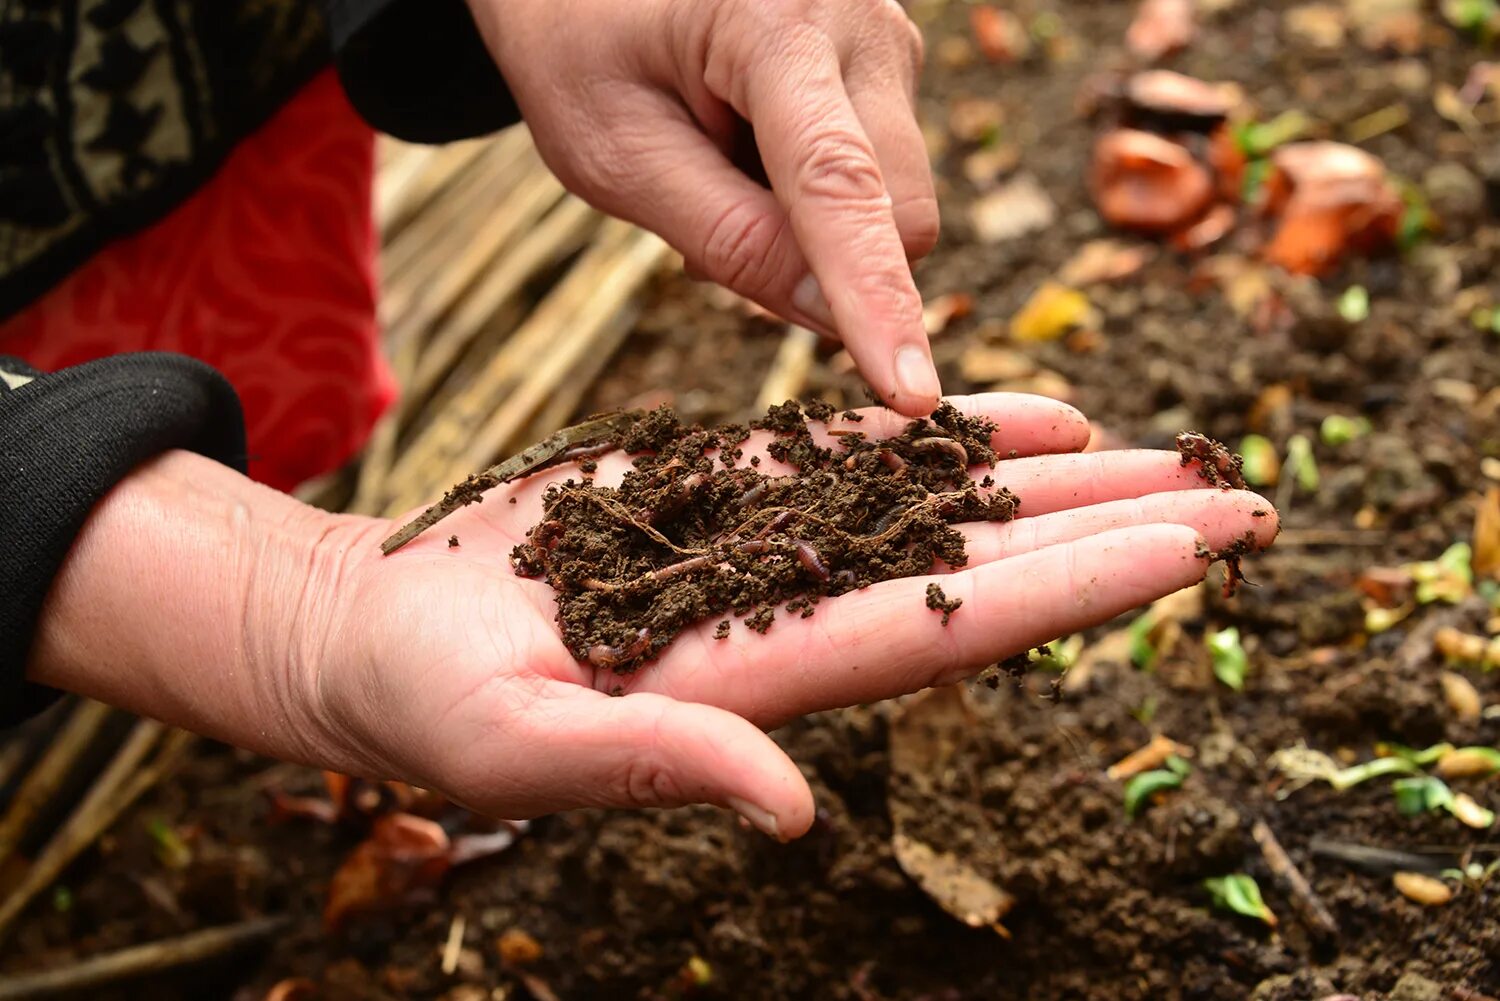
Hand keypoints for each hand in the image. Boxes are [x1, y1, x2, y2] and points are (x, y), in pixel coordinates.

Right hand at [309, 395, 1277, 838]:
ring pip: (933, 503)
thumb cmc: (426, 701)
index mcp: (758, 682)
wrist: (377, 630)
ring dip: (1052, 479)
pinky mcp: (720, 493)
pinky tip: (1025, 415)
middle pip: (977, 568)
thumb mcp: (519, 747)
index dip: (1068, 593)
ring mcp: (764, 548)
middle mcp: (789, 614)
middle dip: (1109, 536)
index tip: (1184, 559)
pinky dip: (938, 429)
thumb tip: (793, 814)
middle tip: (1241, 505)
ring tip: (1161, 448)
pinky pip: (850, 453)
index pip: (944, 631)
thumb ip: (655, 768)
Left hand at [465, 0, 942, 414]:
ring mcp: (888, 35)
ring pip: (898, 203)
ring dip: (818, 230)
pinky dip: (822, 199)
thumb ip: (727, 236)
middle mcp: (858, 20)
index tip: (911, 396)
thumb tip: (834, 322)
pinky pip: (886, 175)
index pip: (838, 186)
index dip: (875, 300)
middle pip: (899, 211)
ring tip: (721, 165)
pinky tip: (751, 149)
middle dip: (825, 264)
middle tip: (706, 224)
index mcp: (773, 23)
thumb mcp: (616, 155)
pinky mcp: (893, 61)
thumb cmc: (580, 46)